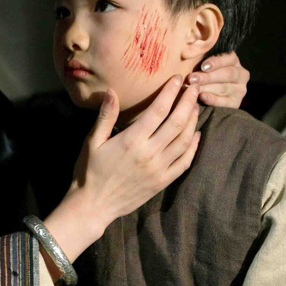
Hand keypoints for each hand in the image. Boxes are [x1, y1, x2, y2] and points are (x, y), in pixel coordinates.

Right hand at [43, 75, 200, 264]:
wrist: (93, 206)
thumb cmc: (89, 171)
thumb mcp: (92, 141)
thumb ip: (106, 116)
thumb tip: (112, 91)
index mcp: (132, 140)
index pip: (158, 110)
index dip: (170, 92)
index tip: (177, 78)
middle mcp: (150, 153)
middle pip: (177, 122)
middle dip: (188, 102)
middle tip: (194, 87)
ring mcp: (159, 169)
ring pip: (184, 140)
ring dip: (193, 121)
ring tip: (195, 106)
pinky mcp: (163, 181)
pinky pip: (184, 162)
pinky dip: (193, 147)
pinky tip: (196, 135)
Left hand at [186, 51, 249, 107]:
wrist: (210, 95)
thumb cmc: (204, 75)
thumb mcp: (205, 66)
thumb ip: (201, 60)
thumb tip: (186, 55)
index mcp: (234, 62)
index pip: (229, 58)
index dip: (216, 62)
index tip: (203, 66)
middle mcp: (241, 75)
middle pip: (227, 74)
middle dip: (208, 76)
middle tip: (192, 79)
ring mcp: (240, 90)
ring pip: (224, 88)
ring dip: (207, 87)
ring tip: (194, 88)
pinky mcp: (236, 103)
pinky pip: (224, 102)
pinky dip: (212, 99)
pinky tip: (202, 97)